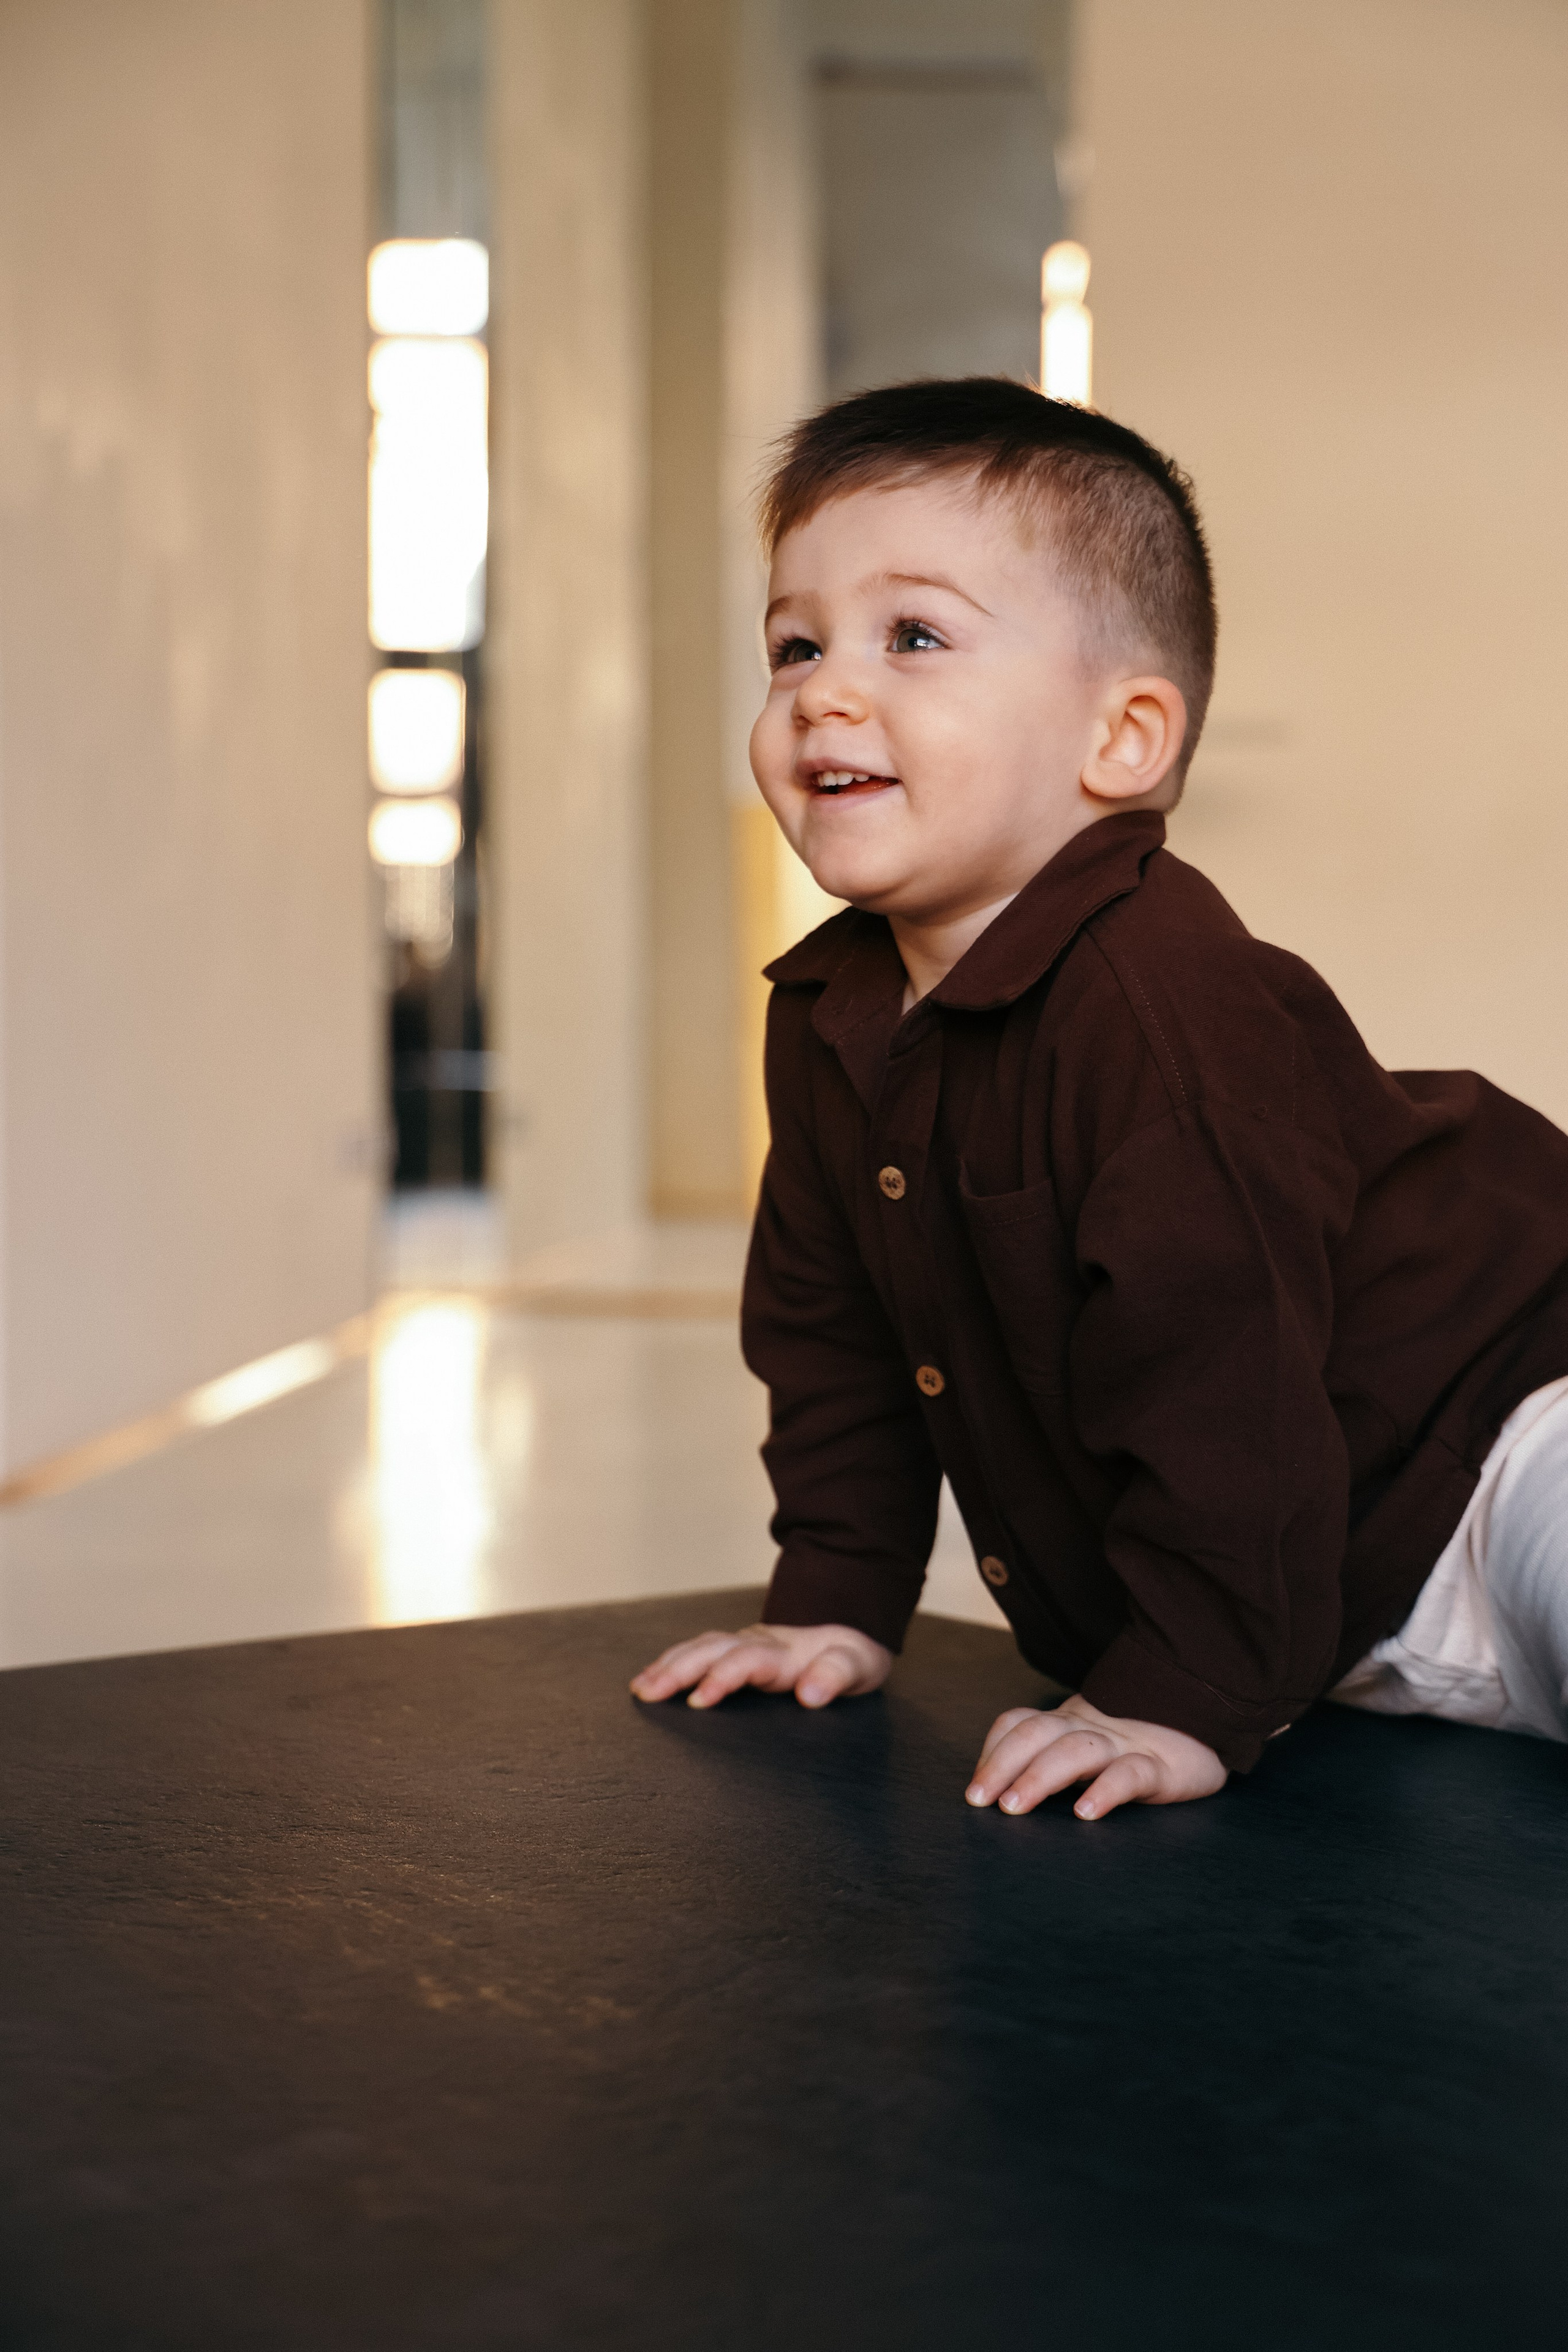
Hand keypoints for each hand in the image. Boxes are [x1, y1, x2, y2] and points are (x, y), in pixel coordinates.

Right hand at [630, 1622, 891, 1711]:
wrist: (848, 1631)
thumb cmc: (850, 1656)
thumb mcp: (858, 1665)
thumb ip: (836, 1676)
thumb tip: (810, 1694)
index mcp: (785, 1652)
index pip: (747, 1661)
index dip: (722, 1678)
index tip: (699, 1700)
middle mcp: (758, 1643)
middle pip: (711, 1650)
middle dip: (678, 1670)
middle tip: (647, 1692)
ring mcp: (743, 1644)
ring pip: (699, 1647)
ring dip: (668, 1665)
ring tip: (639, 1687)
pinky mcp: (735, 1649)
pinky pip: (698, 1651)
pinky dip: (672, 1662)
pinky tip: (651, 1679)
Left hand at [964, 1692, 1225, 1821]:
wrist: (1203, 1726)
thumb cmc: (1131, 1749)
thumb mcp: (1085, 1750)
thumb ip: (1050, 1761)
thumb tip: (1000, 1798)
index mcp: (1066, 1724)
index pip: (1019, 1723)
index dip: (993, 1750)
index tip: (974, 1790)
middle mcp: (1089, 1729)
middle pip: (1037, 1733)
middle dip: (1002, 1764)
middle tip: (980, 1801)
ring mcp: (1124, 1745)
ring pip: (1077, 1750)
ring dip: (1040, 1776)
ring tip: (1015, 1806)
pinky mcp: (1161, 1767)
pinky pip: (1130, 1774)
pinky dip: (1105, 1789)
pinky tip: (1087, 1812)